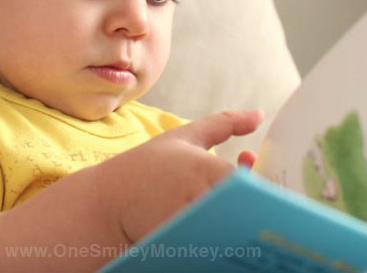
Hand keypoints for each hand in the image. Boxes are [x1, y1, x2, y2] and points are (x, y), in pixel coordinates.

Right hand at [94, 109, 264, 243]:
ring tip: (222, 217)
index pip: (255, 184)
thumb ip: (224, 124)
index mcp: (207, 169)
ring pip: (235, 231)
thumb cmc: (146, 168)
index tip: (253, 184)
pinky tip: (210, 233)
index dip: (261, 185)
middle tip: (245, 203)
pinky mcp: (184, 251)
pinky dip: (219, 242)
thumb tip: (259, 114)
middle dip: (252, 206)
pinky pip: (215, 250)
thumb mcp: (183, 137)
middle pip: (249, 209)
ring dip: (236, 224)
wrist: (105, 205)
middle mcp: (203, 201)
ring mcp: (193, 230)